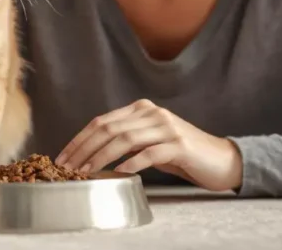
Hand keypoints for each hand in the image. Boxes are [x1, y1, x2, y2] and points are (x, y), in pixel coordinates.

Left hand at [55, 99, 242, 191]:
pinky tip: (119, 172)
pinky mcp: (179, 144)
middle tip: (68, 168)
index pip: (102, 121)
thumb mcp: (148, 142)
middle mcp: (152, 113)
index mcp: (141, 109)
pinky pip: (150, 153)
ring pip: (126, 139)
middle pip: (109, 128)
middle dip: (84, 149)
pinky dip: (131, 163)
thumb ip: (125, 140)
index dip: (79, 139)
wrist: (219, 159)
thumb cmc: (179, 154)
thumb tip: (90, 152)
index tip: (63, 157)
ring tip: (87, 172)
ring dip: (102, 157)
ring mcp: (167, 127)